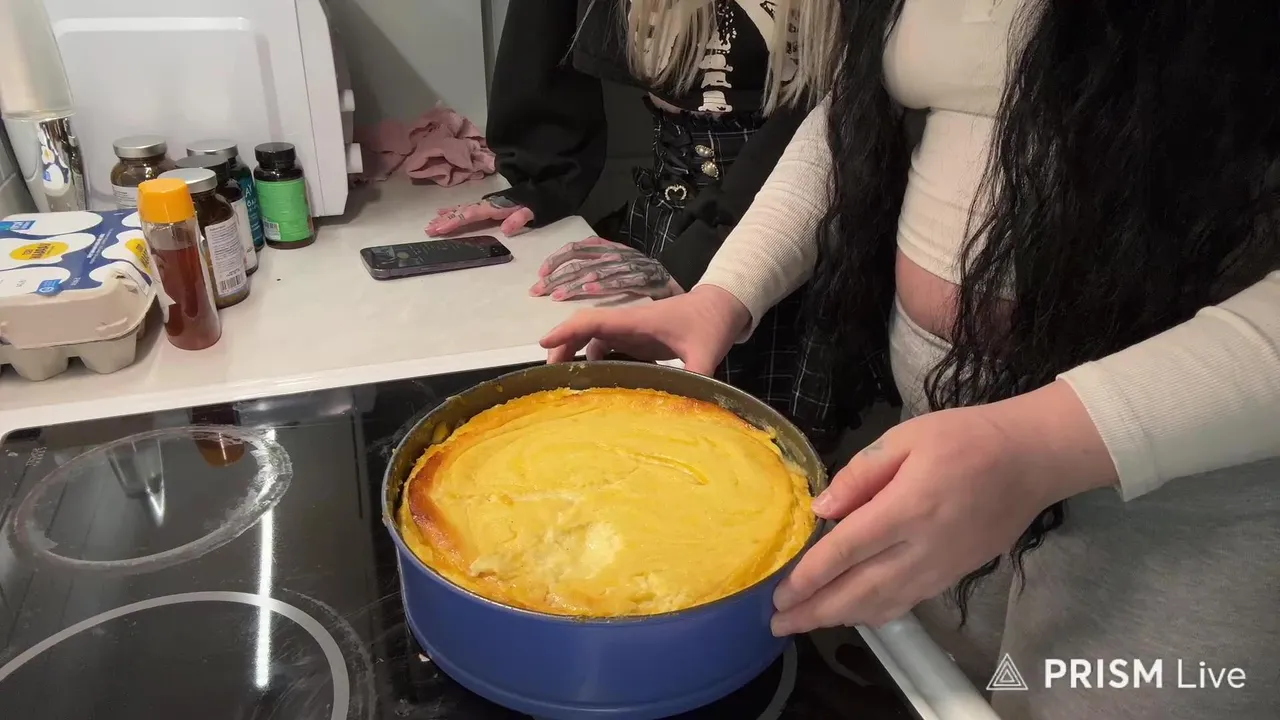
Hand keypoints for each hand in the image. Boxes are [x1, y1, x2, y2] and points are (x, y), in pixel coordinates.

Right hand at [426, 196, 534, 236]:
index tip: (441, 228)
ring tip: (430, 224)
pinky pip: (464, 207)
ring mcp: (483, 204)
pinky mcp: (484, 204)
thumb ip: (519, 219)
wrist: (538, 189)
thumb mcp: (531, 210)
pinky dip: (452, 210)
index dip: (455, 221)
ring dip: (445, 216)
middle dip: (444, 221)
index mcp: (494, 207)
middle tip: (428, 229)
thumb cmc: (533, 202)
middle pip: (461, 212)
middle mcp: (485, 204)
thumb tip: (505, 230)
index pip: (470, 215)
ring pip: (460, 209)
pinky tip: (442, 212)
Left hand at [530, 237, 681, 300]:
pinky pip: (623, 280)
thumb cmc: (646, 283)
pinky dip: (605, 285)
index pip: (578, 248)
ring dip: (575, 284)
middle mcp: (619, 254)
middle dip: (558, 276)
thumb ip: (596, 275)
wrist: (684, 287)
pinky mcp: (647, 279)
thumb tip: (566, 292)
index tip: (540, 274)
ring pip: (598, 270)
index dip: (557, 259)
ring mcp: (634, 266)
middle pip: (582, 261)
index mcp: (610, 249)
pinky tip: (588, 292)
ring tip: (558, 296)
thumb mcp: (619, 273)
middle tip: (540, 291)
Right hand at [539, 285, 751, 372]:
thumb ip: (697, 377)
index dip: (566, 331)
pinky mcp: (636, 341)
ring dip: (576, 356)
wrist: (722, 307)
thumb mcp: (707, 352)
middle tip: (551, 378)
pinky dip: (594, 362)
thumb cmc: (711, 322)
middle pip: (584, 330)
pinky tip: (595, 384)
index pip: (593, 321)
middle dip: (563, 348)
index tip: (544, 345)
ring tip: (567, 385)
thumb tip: (688, 407)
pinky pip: (607, 349)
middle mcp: (628, 324)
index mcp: (637, 321)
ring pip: (593, 340)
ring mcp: (631, 332)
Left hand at [770, 381, 1116, 633]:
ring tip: (805, 624)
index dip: (809, 577)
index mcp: (906, 508)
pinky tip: (852, 615)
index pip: (846, 551)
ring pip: (882, 604)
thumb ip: (860, 473)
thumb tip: (822, 508)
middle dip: (815, 611)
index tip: (780, 592)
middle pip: (859, 590)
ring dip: (840, 618)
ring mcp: (940, 567)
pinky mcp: (954, 575)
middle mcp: (921, 547)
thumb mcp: (906, 437)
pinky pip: (906, 602)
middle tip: (777, 623)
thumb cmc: (965, 439)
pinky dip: (874, 614)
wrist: (1030, 460)